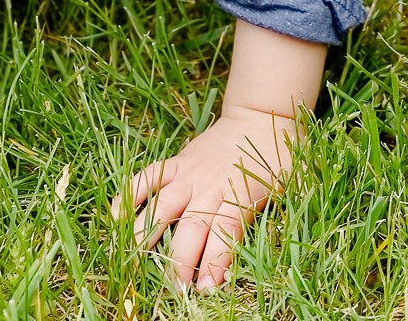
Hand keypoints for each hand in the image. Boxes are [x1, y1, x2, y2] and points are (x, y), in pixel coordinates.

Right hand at [114, 109, 298, 290]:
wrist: (262, 115)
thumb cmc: (280, 156)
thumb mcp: (291, 185)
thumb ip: (275, 214)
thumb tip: (270, 253)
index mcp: (241, 193)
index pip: (225, 233)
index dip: (215, 262)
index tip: (207, 288)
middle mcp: (211, 185)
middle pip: (191, 228)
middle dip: (182, 262)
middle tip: (177, 291)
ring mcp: (190, 173)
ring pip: (163, 206)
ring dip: (148, 236)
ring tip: (137, 262)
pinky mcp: (177, 162)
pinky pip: (147, 177)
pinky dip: (129, 194)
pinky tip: (116, 217)